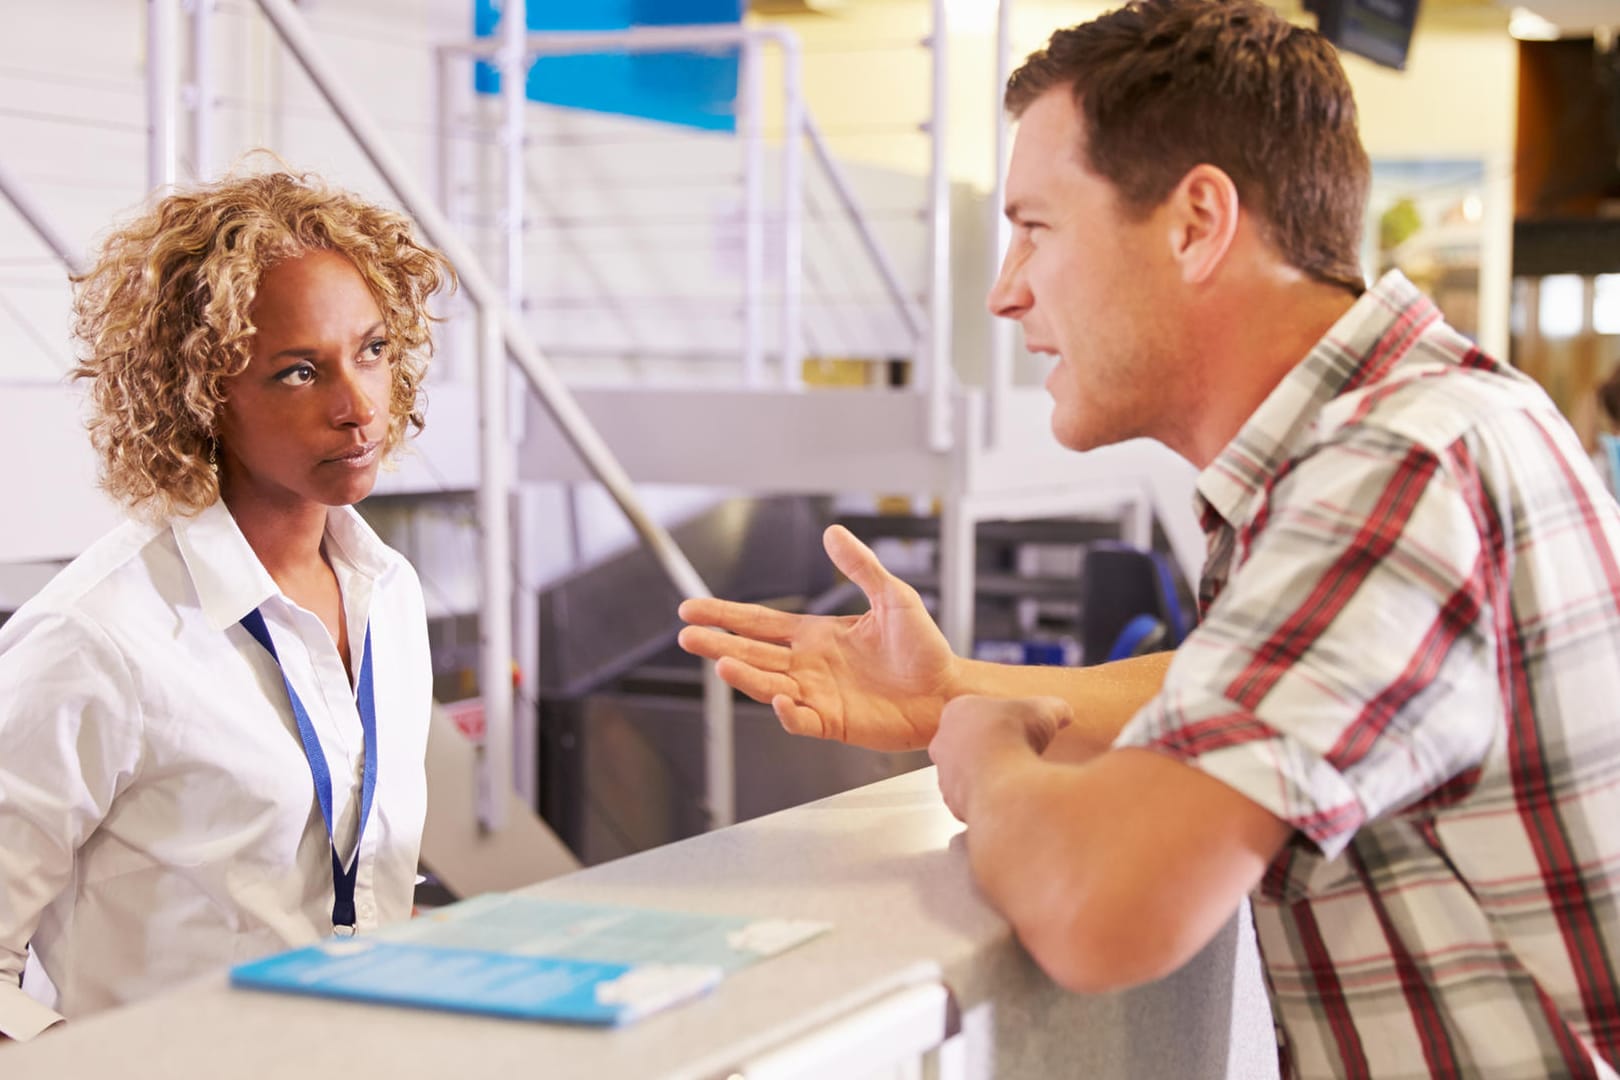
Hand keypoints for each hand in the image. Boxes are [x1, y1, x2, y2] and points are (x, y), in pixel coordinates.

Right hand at [678, 525, 958, 749]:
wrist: (947, 691)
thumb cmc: (924, 648)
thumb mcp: (892, 596)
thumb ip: (861, 567)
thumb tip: (833, 532)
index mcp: (816, 636)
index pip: (760, 623)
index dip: (726, 615)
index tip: (692, 608)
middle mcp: (809, 666)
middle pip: (752, 653)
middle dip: (718, 644)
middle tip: (687, 636)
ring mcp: (817, 695)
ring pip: (768, 685)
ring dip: (745, 675)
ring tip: (722, 662)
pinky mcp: (833, 722)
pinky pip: (801, 719)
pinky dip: (787, 712)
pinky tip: (779, 699)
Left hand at [929, 695, 1071, 820]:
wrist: (1002, 780)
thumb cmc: (1012, 737)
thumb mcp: (1043, 711)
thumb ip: (1053, 709)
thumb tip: (1064, 712)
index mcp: (958, 711)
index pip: (973, 714)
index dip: (996, 722)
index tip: (1012, 729)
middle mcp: (943, 742)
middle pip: (964, 745)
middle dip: (987, 751)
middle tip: (1012, 756)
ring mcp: (945, 775)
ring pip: (964, 776)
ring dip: (985, 778)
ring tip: (1012, 781)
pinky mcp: (952, 804)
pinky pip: (970, 803)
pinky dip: (986, 802)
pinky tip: (1007, 801)